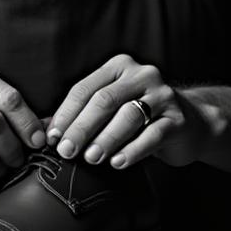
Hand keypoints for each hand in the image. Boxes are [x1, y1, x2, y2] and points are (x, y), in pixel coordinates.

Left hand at [47, 53, 210, 169]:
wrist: (191, 124)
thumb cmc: (140, 118)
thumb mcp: (110, 110)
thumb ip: (78, 116)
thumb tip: (39, 131)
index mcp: (119, 67)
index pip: (85, 89)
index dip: (66, 115)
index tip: (52, 138)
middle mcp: (142, 75)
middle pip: (104, 101)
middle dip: (81, 128)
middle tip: (67, 151)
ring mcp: (163, 95)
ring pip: (128, 116)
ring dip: (106, 139)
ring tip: (91, 158)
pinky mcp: (178, 119)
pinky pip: (152, 134)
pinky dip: (133, 150)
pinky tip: (118, 163)